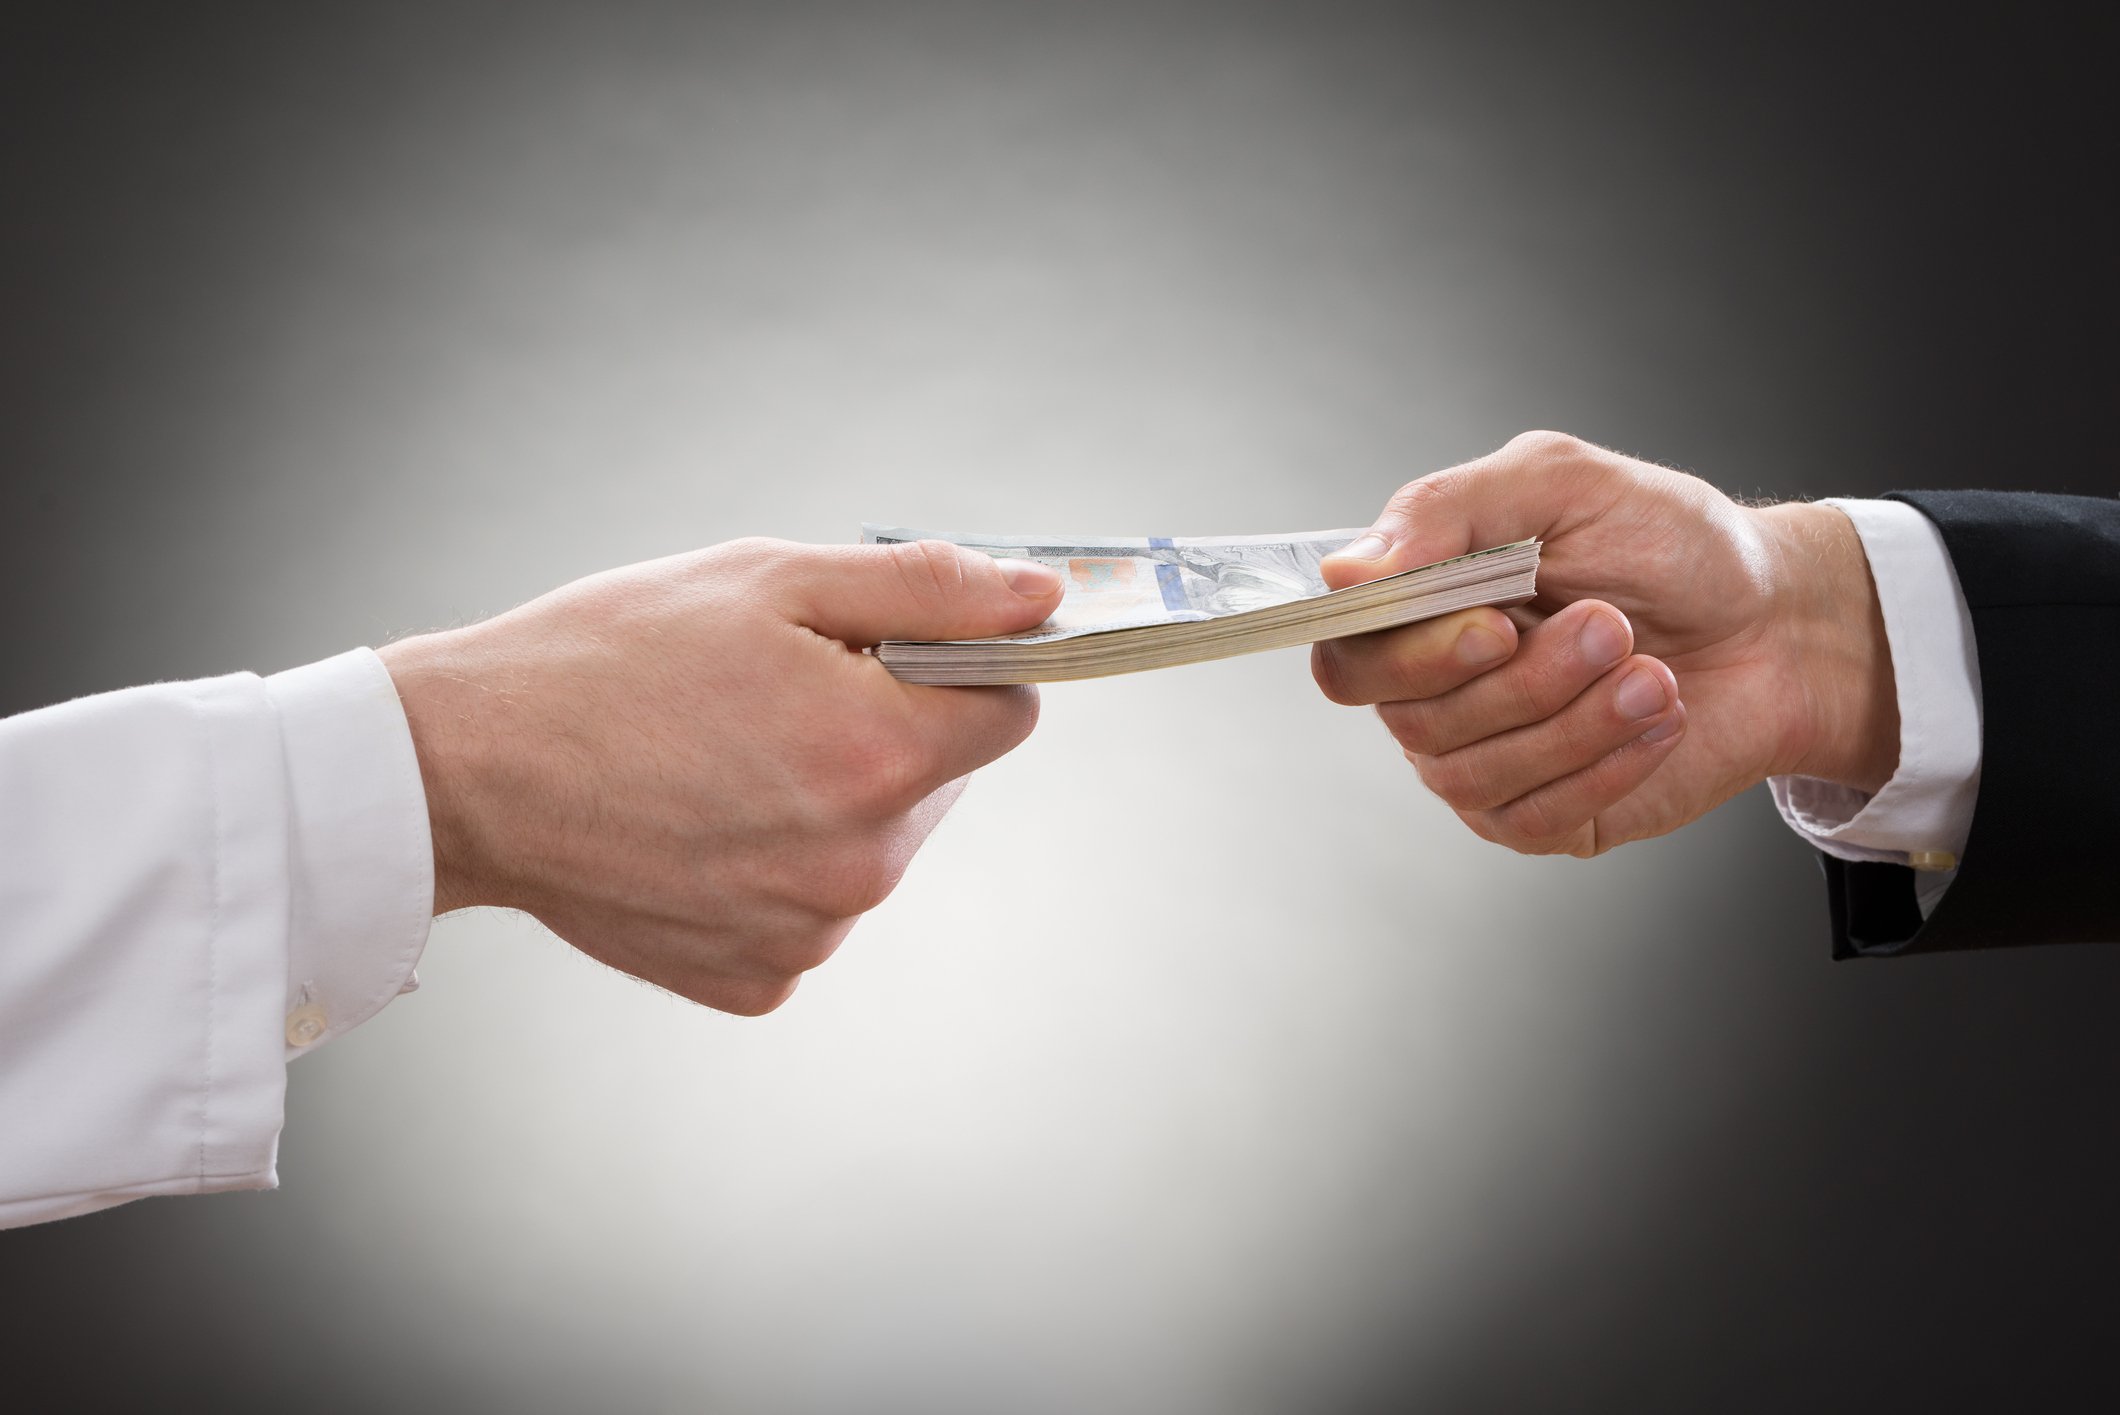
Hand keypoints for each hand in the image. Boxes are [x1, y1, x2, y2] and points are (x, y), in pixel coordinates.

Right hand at [378, 538, 1062, 1014]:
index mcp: (881, 753)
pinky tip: (700, 826)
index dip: (957, 665)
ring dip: (831, 800)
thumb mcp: (771, 580)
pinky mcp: (759, 980)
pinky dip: (776, 868)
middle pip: (939, 781)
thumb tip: (1042, 597)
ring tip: (722, 758)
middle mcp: (863, 862)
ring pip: (876, 846)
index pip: (1009, 706)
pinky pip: (812, 909)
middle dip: (887, 730)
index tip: (887, 650)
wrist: (466, 771)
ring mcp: (811, 932)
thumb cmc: (609, 657)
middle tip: (773, 695)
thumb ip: (927, 588)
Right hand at [1311, 431, 1897, 856]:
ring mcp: (1485, 760)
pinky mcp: (1544, 817)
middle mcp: (1438, 691)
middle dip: (1527, 681)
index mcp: (1422, 608)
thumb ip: (1446, 511)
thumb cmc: (1670, 547)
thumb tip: (1344, 571)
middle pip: (1415, 721)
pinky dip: (1608, 764)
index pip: (1348, 658)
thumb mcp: (1564, 483)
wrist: (1777, 622)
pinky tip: (1656, 715)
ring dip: (1580, 719)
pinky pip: (1535, 817)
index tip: (1498, 622)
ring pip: (1476, 774)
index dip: (1410, 655)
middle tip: (1611, 625)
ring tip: (1650, 669)